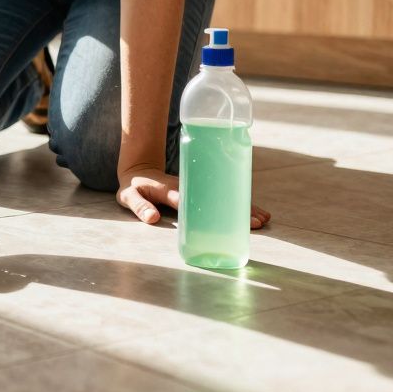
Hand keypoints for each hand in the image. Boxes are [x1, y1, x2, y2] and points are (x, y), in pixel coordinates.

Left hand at [117, 163, 271, 227]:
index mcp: (172, 187)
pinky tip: (257, 215)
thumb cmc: (134, 186)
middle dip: (236, 210)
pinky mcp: (203, 191)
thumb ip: (139, 206)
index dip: (206, 206)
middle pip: (216, 198)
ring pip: (224, 197)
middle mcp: (190, 185)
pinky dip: (239, 206)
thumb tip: (153, 218)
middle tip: (256, 222)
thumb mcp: (129, 196)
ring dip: (243, 207)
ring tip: (263, 220)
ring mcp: (199, 187)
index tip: (223, 216)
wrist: (140, 169)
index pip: (191, 197)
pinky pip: (222, 198)